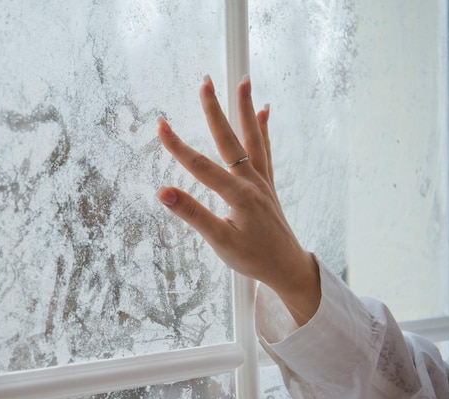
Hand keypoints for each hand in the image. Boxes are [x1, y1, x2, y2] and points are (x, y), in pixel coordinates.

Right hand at [157, 75, 320, 325]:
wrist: (287, 267)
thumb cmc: (253, 258)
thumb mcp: (219, 241)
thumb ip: (193, 214)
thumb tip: (164, 193)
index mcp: (239, 195)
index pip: (201, 166)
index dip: (178, 146)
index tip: (160, 125)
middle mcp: (252, 182)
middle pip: (230, 139)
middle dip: (215, 110)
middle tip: (205, 81)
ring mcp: (262, 180)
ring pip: (253, 138)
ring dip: (246, 109)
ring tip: (244, 82)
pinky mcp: (267, 184)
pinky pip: (266, 150)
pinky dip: (263, 129)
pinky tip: (264, 111)